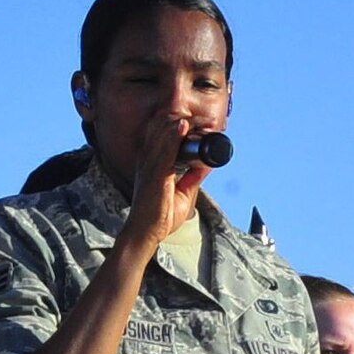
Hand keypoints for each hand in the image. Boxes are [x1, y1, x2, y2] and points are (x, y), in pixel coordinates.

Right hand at [125, 111, 200, 252]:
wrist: (145, 233)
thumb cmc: (159, 215)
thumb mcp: (183, 192)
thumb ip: (193, 176)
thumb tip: (206, 161)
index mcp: (152, 160)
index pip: (164, 131)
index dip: (183, 122)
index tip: (205, 123)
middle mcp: (148, 157)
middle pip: (164, 126)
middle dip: (187, 119)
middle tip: (208, 121)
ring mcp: (149, 164)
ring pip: (164, 132)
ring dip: (183, 122)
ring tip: (203, 120)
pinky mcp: (153, 174)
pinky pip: (164, 149)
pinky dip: (174, 136)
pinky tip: (183, 125)